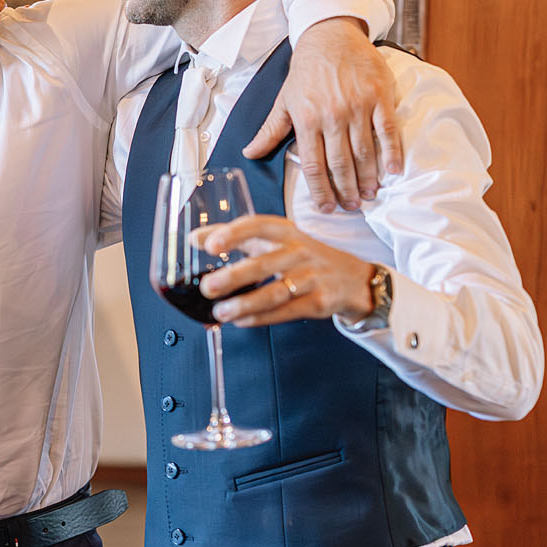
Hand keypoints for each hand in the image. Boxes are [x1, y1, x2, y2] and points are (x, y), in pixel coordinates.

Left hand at [194, 214, 375, 326]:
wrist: (353, 278)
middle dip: (234, 276)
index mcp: (285, 232)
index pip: (258, 225)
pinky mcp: (319, 302)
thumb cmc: (303, 256)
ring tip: (220, 312)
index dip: (234, 234)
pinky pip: (286, 311)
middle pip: (264, 263)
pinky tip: (241, 321)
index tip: (210, 244)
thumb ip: (236, 238)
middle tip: (208, 287)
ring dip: (245, 303)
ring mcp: (311, 277)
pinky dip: (261, 318)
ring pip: (276, 291)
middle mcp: (299, 251)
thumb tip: (194, 238)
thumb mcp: (274, 240)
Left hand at [243, 17, 402, 210]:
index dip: (320, 191)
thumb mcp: (283, 101)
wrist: (330, 36)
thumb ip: (270, 131)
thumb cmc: (306, 71)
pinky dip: (391, 152)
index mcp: (306, 119)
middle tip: (351, 207)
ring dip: (368, 178)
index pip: (313, 165)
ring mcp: (357, 106)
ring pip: (364, 151)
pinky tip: (392, 171)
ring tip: (369, 195)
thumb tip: (249, 153)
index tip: (326, 208)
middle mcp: (331, 115)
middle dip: (345, 190)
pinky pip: (387, 130)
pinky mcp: (379, 96)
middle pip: (340, 163)